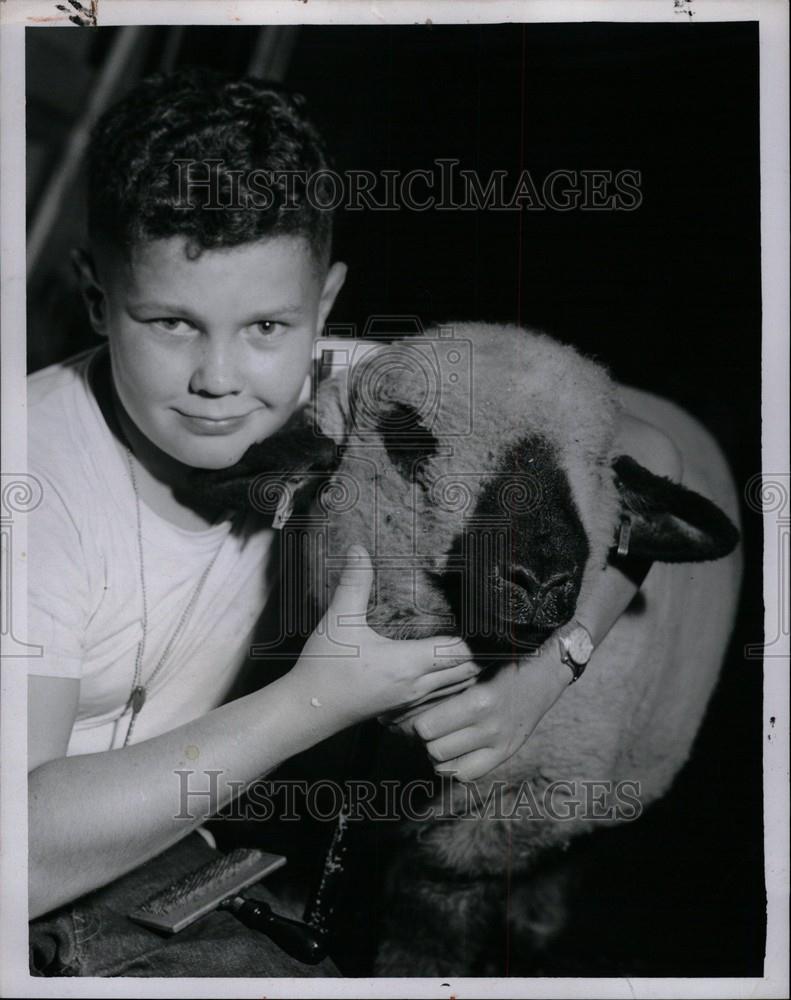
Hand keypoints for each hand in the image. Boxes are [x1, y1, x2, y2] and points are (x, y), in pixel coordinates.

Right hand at [289, 545, 479, 727]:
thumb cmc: (324, 668)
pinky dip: (450, 683)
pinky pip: (440, 698)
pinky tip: (440, 667)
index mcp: (408, 663)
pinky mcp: (402, 710)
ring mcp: (411, 702)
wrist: (307, 711)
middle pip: (467, 672)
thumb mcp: (339, 620)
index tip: (476, 616)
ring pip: (456, 688)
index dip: (474, 635)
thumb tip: (359, 550)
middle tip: (477, 627)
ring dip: (465, 668)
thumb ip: (354, 584)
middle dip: (476, 651)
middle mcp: (417, 686)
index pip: (460, 652)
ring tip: (466, 644)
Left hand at [382, 640, 572, 781]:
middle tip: (428, 725)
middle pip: (434, 749)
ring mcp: (500, 744)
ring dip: (438, 753)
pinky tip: (455, 749)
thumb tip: (410, 689)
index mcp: (478, 702)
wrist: (545, 671)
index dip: (417, 720)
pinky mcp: (506, 753)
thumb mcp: (475, 661)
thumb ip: (446, 677)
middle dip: (426, 738)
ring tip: (441, 736)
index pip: (427, 728)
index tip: (417, 712)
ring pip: (447, 766)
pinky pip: (468, 774)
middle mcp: (490, 728)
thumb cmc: (503, 660)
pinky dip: (455, 765)